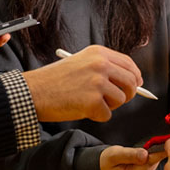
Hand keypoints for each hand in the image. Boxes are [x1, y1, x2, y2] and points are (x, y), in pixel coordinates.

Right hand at [23, 45, 143, 121]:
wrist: (34, 91)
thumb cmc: (54, 80)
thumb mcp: (80, 63)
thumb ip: (104, 67)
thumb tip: (131, 80)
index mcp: (98, 53)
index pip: (129, 64)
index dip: (135, 76)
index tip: (136, 84)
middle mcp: (100, 65)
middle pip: (131, 82)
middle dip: (128, 94)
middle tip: (115, 100)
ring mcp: (97, 83)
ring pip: (121, 100)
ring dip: (109, 106)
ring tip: (90, 103)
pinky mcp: (93, 102)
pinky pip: (107, 114)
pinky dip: (97, 116)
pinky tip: (81, 109)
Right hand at [100, 146, 165, 169]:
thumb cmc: (107, 162)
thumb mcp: (114, 155)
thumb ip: (129, 155)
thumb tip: (145, 154)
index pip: (148, 163)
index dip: (158, 153)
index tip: (166, 144)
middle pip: (152, 163)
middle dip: (153, 151)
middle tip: (154, 141)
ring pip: (153, 163)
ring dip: (151, 154)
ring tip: (143, 149)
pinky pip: (151, 165)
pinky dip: (150, 157)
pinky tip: (143, 154)